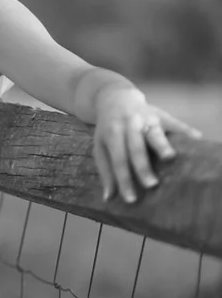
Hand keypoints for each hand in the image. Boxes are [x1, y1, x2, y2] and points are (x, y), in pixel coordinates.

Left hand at [92, 87, 201, 203]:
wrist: (114, 98)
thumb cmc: (108, 129)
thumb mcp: (100, 146)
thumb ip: (106, 171)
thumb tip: (109, 198)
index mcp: (111, 133)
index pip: (117, 160)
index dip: (123, 180)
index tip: (130, 199)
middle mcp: (128, 125)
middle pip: (135, 147)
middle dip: (142, 166)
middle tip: (151, 185)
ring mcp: (146, 118)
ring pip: (154, 132)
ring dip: (161, 145)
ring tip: (169, 157)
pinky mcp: (161, 114)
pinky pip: (174, 123)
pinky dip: (185, 130)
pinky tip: (196, 138)